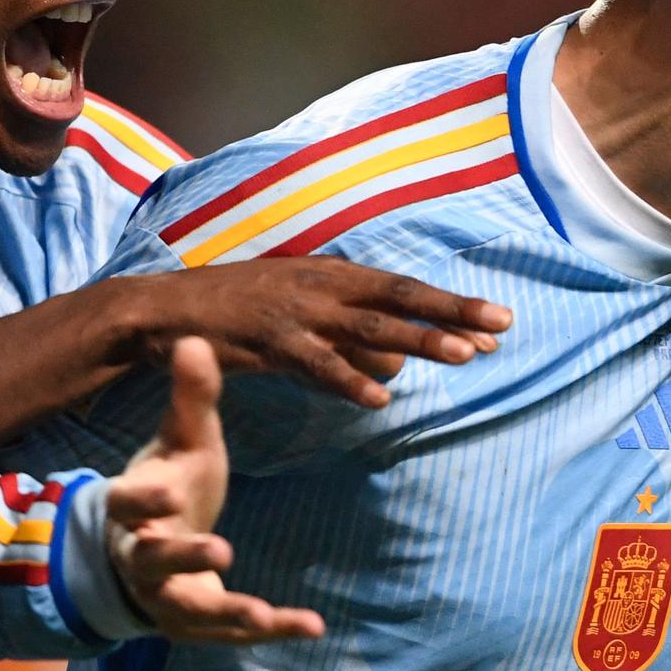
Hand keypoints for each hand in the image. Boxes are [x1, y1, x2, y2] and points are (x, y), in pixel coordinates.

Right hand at [105, 337, 326, 644]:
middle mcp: (141, 556)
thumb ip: (191, 397)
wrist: (148, 545)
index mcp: (132, 507)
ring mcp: (165, 595)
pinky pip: (230, 631)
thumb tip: (194, 338)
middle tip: (220, 550)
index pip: (127, 503)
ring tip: (260, 613)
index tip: (172, 493)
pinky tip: (312, 626)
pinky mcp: (195, 623)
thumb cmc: (171, 482)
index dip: (144, 502)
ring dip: (224, 611)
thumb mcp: (183, 440)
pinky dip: (270, 629)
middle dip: (181, 558)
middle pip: (153, 561)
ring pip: (188, 608)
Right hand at [124, 258, 513, 408]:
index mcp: (332, 274)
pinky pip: (317, 364)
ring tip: (463, 356)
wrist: (167, 312)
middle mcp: (322, 286)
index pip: (404, 288)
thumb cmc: (237, 312)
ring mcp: (297, 312)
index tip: (497, 322)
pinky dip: (348, 379)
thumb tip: (401, 359)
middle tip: (503, 325)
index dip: (450, 305)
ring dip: (419, 340)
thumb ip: (351, 335)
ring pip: (370, 326)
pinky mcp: (269, 341)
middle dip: (454, 312)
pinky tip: (380, 397)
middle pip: (400, 298)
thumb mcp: (302, 313)